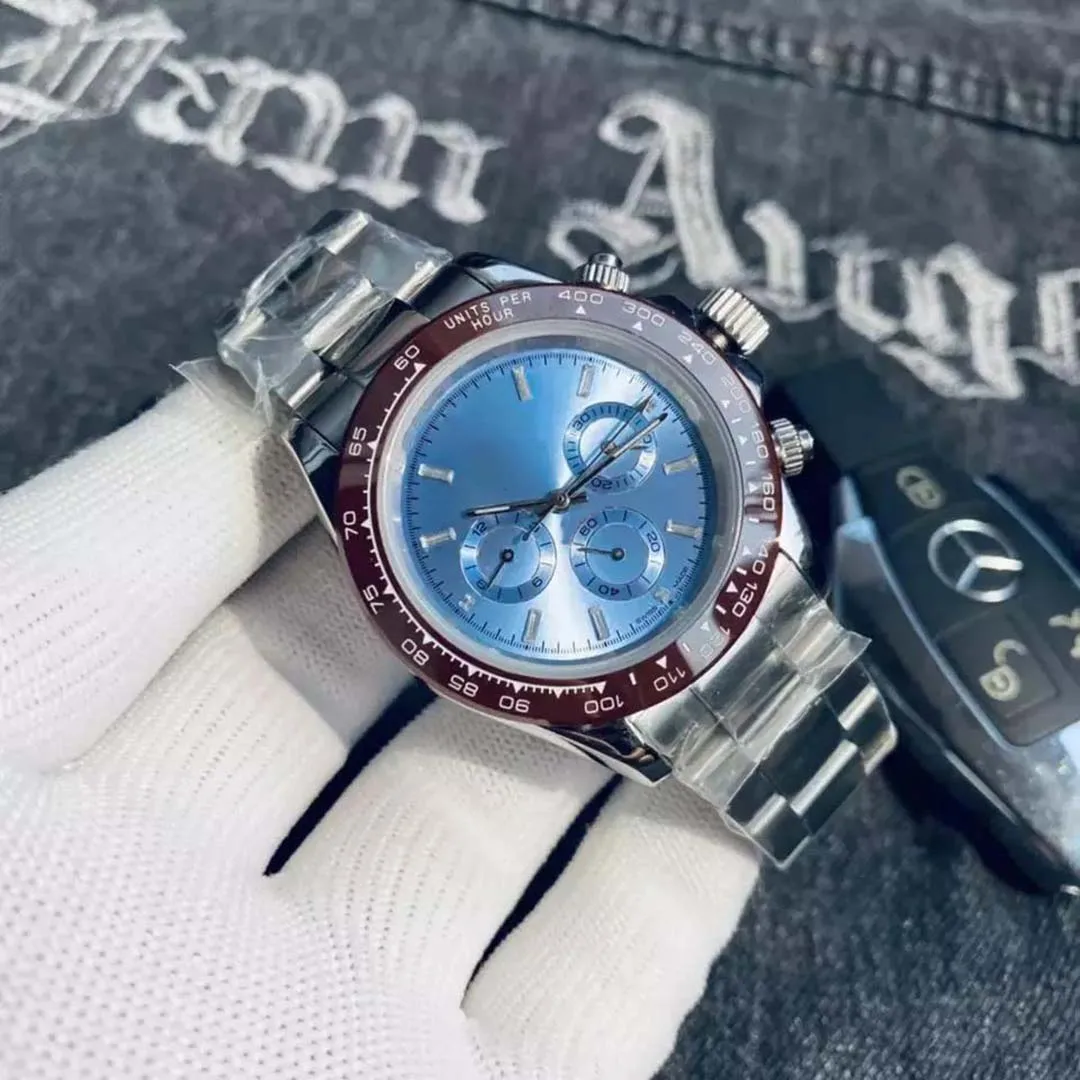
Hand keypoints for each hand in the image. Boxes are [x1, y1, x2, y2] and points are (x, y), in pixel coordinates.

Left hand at [0, 385, 757, 1079]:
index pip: (225, 573)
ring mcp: (343, 1025)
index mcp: (59, 786)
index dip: (337, 460)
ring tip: (709, 572)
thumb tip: (251, 390)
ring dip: (622, 702)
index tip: (450, 369)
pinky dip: (682, 867)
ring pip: (520, 826)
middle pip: (393, 687)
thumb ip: (89, 552)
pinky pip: (609, 986)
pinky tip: (740, 749)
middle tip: (603, 452)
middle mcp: (204, 902)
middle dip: (500, 563)